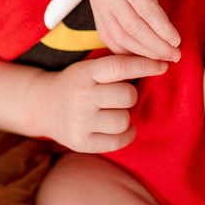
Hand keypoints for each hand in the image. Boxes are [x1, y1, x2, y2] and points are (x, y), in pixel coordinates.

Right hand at [33, 55, 167, 152]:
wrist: (41, 105)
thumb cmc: (75, 84)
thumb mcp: (88, 68)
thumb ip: (115, 67)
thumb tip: (156, 63)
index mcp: (84, 73)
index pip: (120, 66)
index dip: (145, 65)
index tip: (163, 65)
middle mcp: (82, 96)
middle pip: (127, 95)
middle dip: (130, 95)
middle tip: (121, 96)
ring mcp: (80, 121)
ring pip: (124, 120)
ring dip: (126, 116)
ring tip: (115, 111)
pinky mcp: (81, 142)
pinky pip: (117, 141)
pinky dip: (126, 134)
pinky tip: (123, 128)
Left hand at [88, 0, 181, 60]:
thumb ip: (122, 4)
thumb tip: (142, 29)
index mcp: (97, 3)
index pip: (111, 39)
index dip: (129, 55)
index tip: (147, 63)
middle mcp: (102, 0)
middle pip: (124, 39)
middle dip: (147, 55)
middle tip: (167, 64)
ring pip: (136, 29)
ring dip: (157, 45)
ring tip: (175, 54)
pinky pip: (147, 12)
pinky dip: (162, 28)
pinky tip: (175, 37)